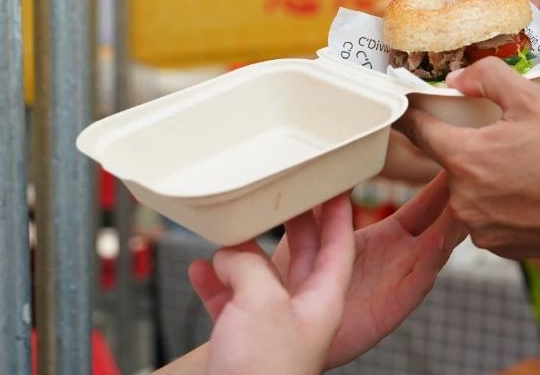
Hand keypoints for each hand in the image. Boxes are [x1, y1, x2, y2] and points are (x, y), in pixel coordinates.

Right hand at [189, 196, 355, 374]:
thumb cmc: (261, 372)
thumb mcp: (262, 301)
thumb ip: (250, 265)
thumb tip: (229, 251)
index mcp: (323, 301)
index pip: (340, 245)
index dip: (340, 213)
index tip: (338, 183)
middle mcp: (300, 312)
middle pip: (302, 256)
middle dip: (292, 223)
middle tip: (285, 191)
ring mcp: (270, 328)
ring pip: (259, 277)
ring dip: (241, 253)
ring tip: (227, 231)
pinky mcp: (240, 343)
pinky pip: (228, 303)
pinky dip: (213, 283)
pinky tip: (199, 269)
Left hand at [288, 173, 465, 368]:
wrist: (283, 325)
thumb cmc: (299, 279)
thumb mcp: (309, 229)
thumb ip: (321, 199)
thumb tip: (327, 162)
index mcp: (386, 238)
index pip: (424, 206)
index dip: (441, 185)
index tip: (458, 160)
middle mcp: (399, 258)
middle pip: (441, 225)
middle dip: (457, 201)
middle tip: (475, 174)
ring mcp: (399, 282)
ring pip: (437, 251)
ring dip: (453, 228)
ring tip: (465, 204)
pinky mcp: (391, 308)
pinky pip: (416, 284)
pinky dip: (429, 263)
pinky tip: (439, 241)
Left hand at [397, 57, 539, 260]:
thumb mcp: (534, 99)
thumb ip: (488, 78)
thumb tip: (459, 79)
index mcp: (466, 159)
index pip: (419, 132)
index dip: (410, 115)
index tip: (403, 107)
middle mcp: (465, 200)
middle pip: (450, 163)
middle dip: (469, 147)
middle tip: (503, 137)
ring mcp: (481, 229)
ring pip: (470, 191)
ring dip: (486, 177)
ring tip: (527, 166)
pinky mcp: (500, 248)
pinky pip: (487, 217)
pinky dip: (502, 203)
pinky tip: (532, 192)